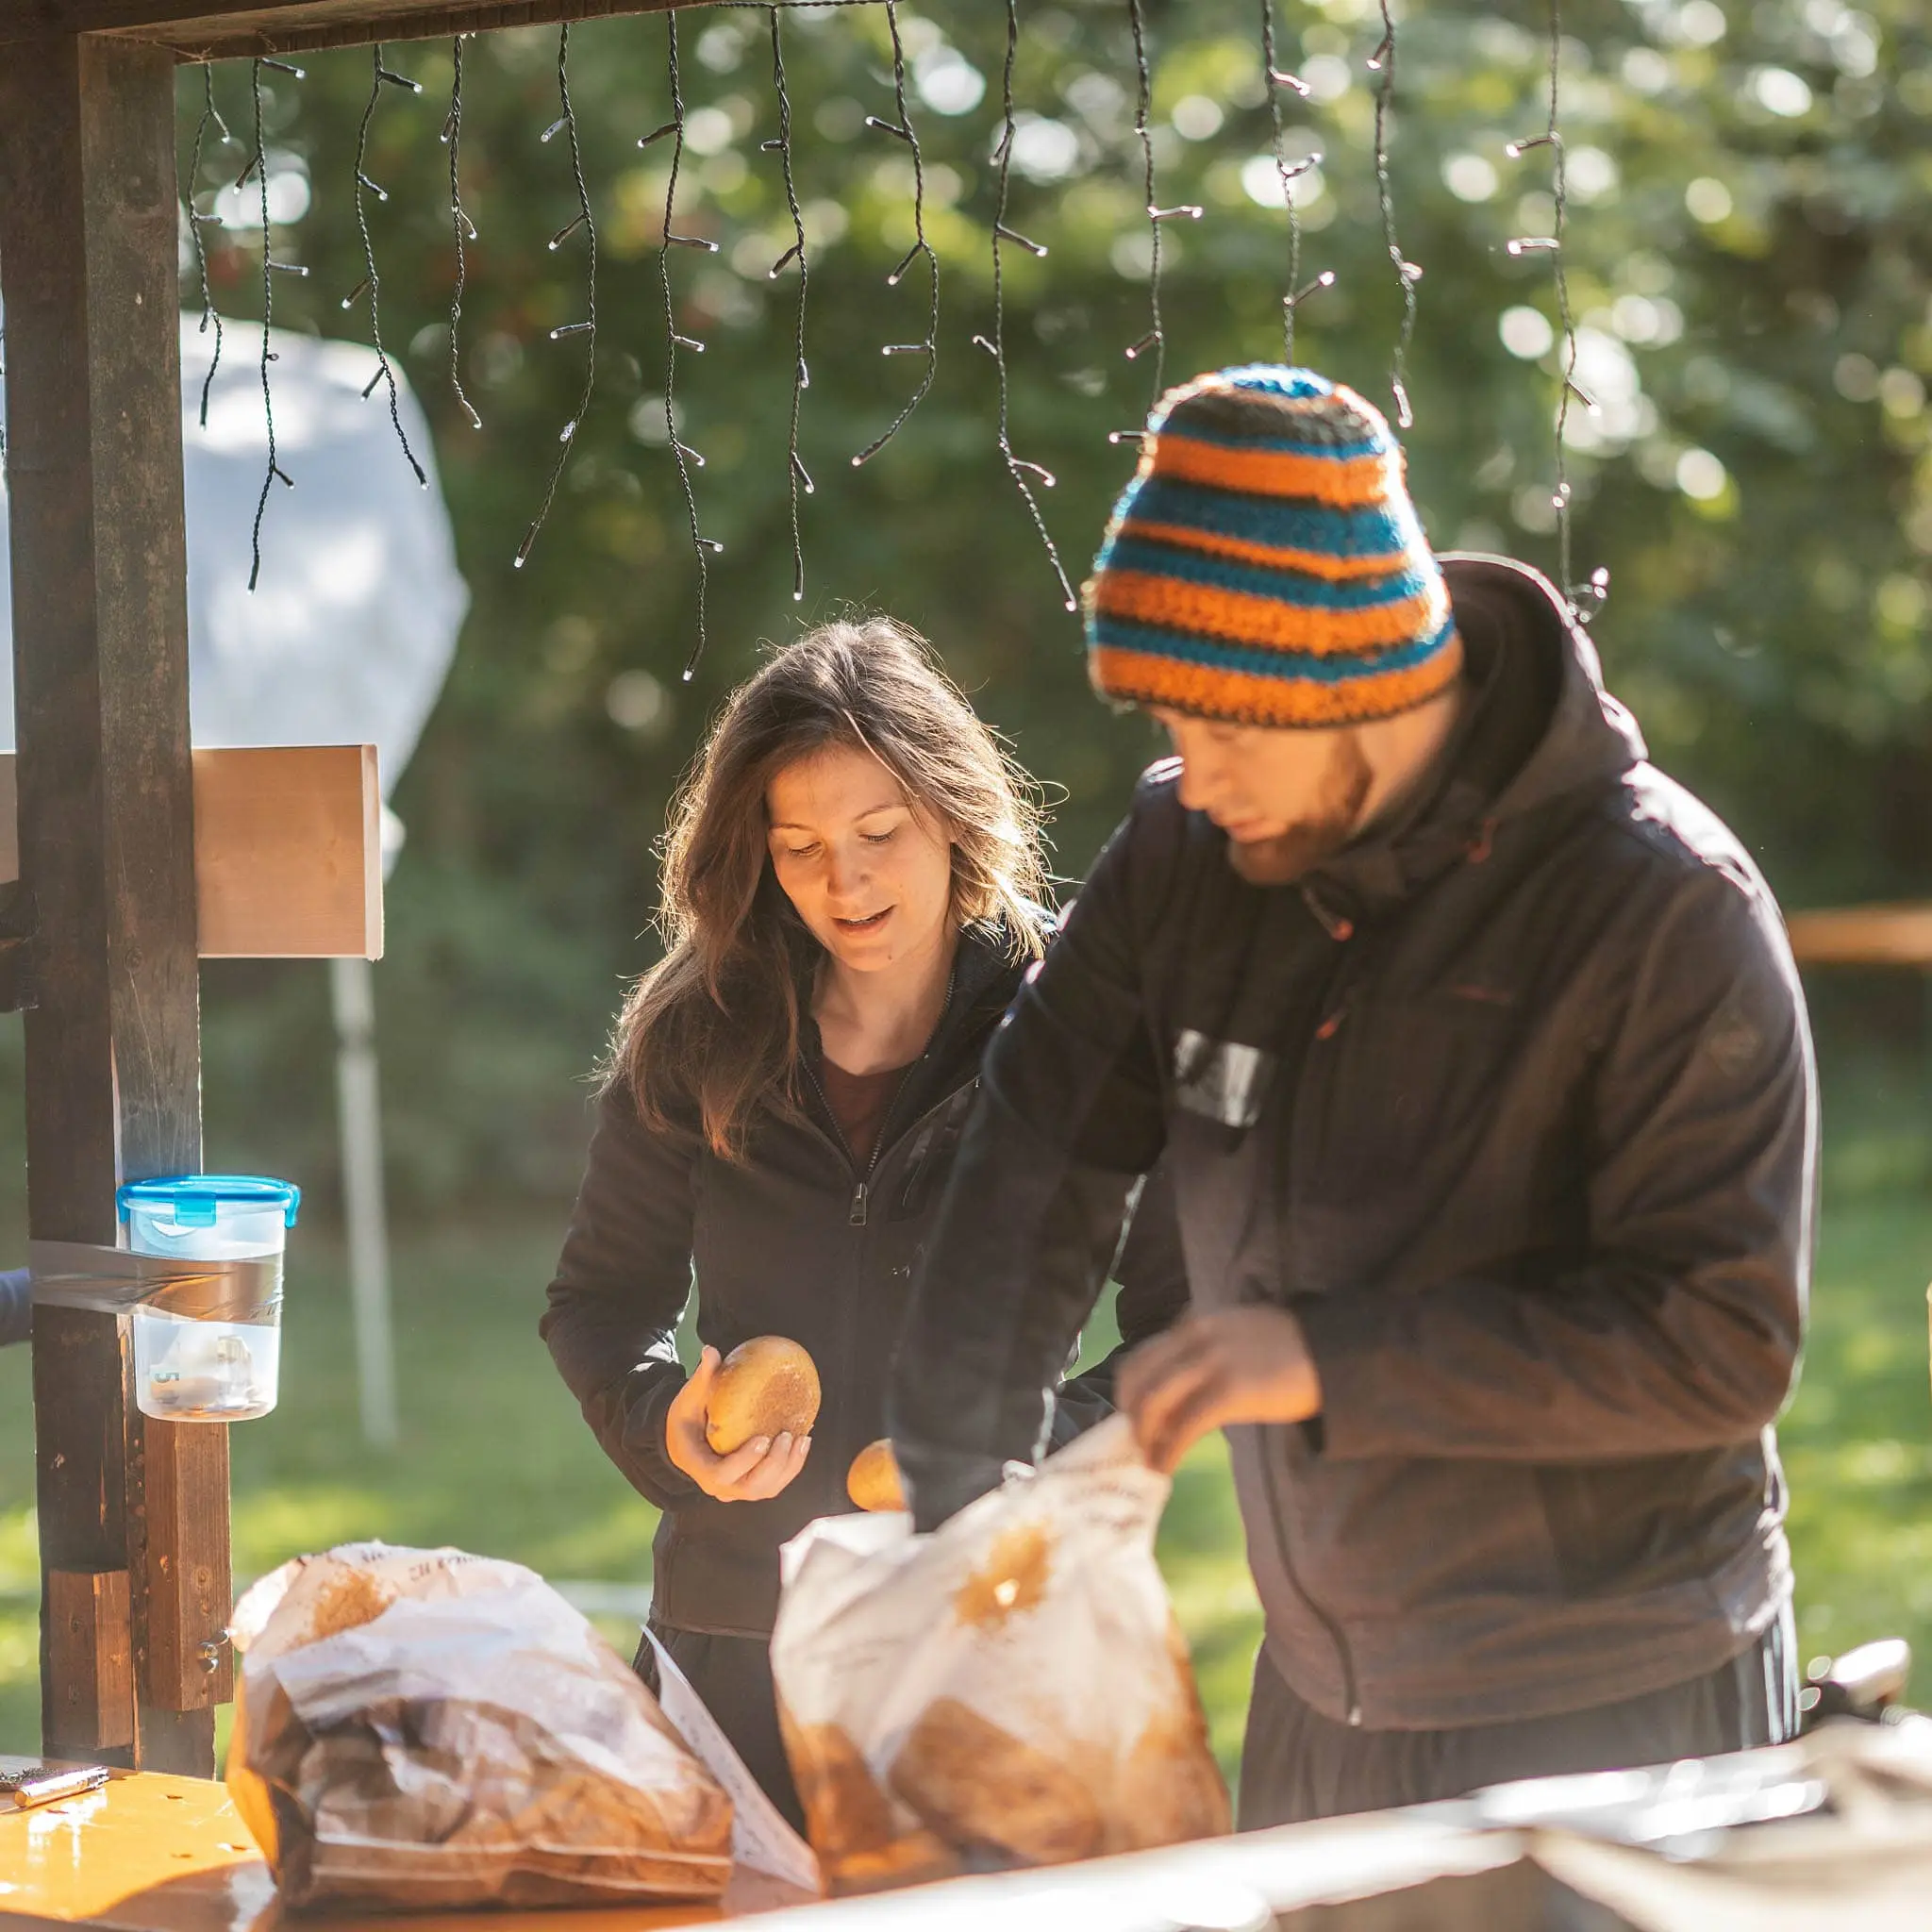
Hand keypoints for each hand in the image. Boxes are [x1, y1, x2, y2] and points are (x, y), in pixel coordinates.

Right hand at [664, 1346, 812, 1501]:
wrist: (686, 1439)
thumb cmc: (688, 1416)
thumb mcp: (691, 1397)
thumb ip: (703, 1378)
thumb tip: (710, 1350)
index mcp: (700, 1468)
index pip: (721, 1474)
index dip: (744, 1461)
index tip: (762, 1438)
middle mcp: (720, 1487)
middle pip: (751, 1487)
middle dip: (773, 1464)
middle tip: (787, 1435)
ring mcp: (737, 1489)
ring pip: (767, 1489)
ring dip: (788, 1466)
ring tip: (802, 1438)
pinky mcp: (752, 1485)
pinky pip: (775, 1483)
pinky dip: (792, 1466)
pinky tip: (804, 1442)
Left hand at [1117, 1307, 1321, 1474]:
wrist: (1333, 1353)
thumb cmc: (1288, 1350)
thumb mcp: (1234, 1335)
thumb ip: (1203, 1350)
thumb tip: (1176, 1390)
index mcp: (1195, 1324)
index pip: (1142, 1355)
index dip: (1129, 1390)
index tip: (1132, 1415)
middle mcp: (1196, 1337)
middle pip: (1138, 1378)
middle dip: (1130, 1414)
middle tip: (1137, 1441)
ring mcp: (1212, 1363)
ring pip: (1154, 1402)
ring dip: (1144, 1436)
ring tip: (1149, 1459)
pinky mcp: (1231, 1392)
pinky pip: (1184, 1426)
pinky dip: (1167, 1450)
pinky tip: (1165, 1466)